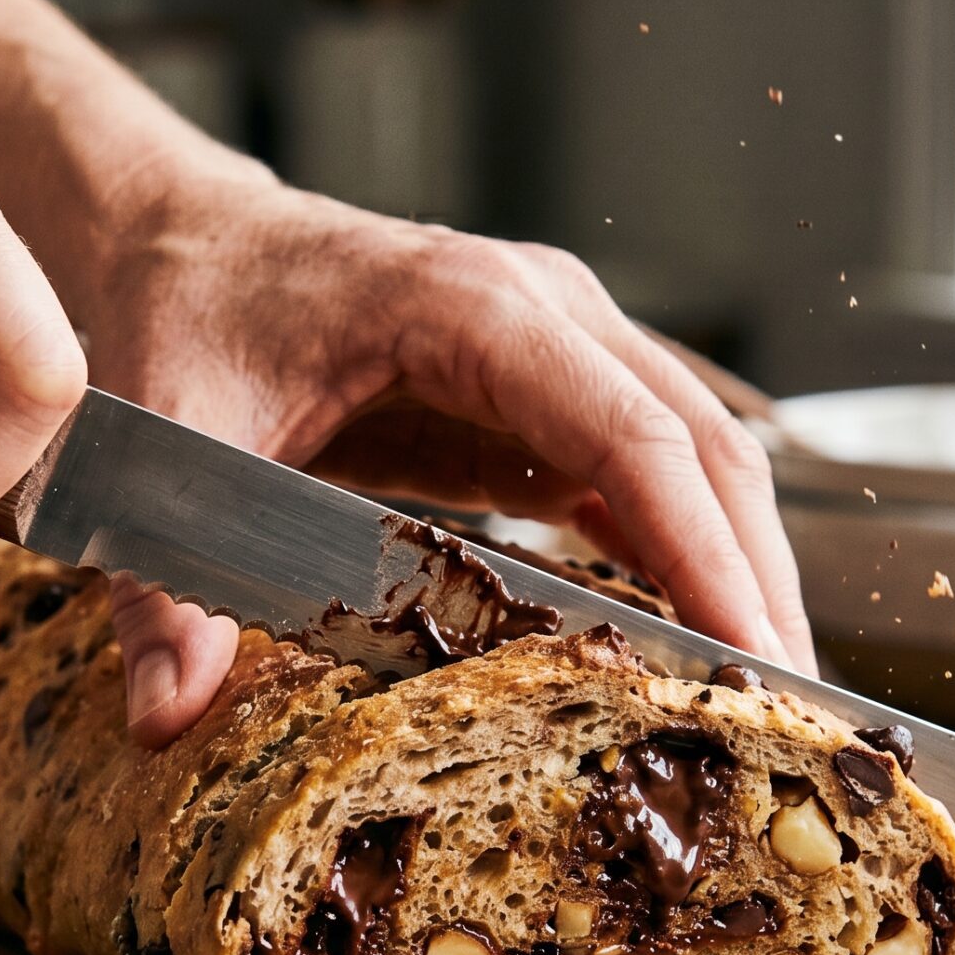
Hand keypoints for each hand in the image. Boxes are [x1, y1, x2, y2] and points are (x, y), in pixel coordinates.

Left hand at [86, 180, 812, 744]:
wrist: (182, 239)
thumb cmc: (185, 310)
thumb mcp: (166, 436)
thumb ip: (162, 581)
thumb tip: (166, 716)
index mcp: (472, 306)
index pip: (632, 436)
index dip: (703, 553)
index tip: (749, 659)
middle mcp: (545, 312)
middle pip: (702, 449)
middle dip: (756, 580)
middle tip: (792, 714)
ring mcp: (561, 348)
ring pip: (696, 460)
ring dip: (737, 570)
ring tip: (765, 700)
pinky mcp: (547, 396)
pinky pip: (643, 476)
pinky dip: (682, 558)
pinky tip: (692, 648)